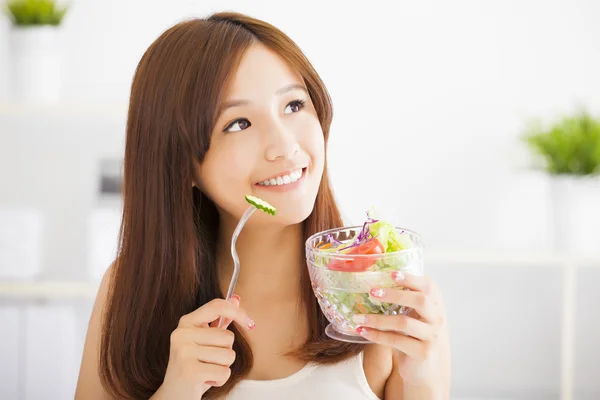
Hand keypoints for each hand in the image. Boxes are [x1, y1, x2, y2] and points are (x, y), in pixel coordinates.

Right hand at [152, 296, 254, 399]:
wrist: (174, 394)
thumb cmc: (193, 364)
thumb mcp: (205, 340)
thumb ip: (220, 320)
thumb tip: (236, 299)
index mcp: (186, 322)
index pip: (217, 306)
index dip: (238, 313)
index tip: (250, 323)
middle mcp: (182, 334)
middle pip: (228, 336)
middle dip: (226, 351)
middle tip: (209, 360)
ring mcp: (184, 352)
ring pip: (228, 355)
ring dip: (223, 367)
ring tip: (207, 369)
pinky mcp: (189, 371)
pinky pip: (224, 372)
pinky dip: (220, 379)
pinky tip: (206, 380)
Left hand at [352, 272, 447, 389]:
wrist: (427, 368)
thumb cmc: (415, 334)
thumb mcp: (414, 314)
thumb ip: (404, 297)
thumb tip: (374, 278)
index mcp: (434, 303)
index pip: (427, 286)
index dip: (410, 278)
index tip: (391, 273)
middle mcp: (437, 317)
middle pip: (420, 301)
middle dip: (395, 294)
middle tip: (372, 292)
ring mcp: (431, 336)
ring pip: (404, 323)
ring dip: (378, 319)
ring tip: (359, 317)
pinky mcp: (422, 352)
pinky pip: (396, 341)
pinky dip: (377, 335)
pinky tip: (363, 331)